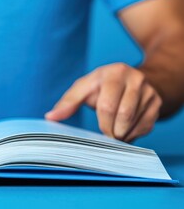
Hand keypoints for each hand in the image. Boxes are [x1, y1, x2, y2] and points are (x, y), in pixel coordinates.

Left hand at [45, 63, 161, 141]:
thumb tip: (50, 117)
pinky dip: (133, 134)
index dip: (102, 123)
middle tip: (106, 135)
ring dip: (122, 133)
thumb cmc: (101, 86)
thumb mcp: (83, 88)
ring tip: (114, 131)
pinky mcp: (157, 104)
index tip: (99, 131)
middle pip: (123, 115)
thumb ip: (67, 102)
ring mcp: (149, 91)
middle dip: (112, 130)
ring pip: (135, 123)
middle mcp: (136, 79)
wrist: (132, 80)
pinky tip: (125, 129)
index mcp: (114, 73)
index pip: (107, 105)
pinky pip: (146, 127)